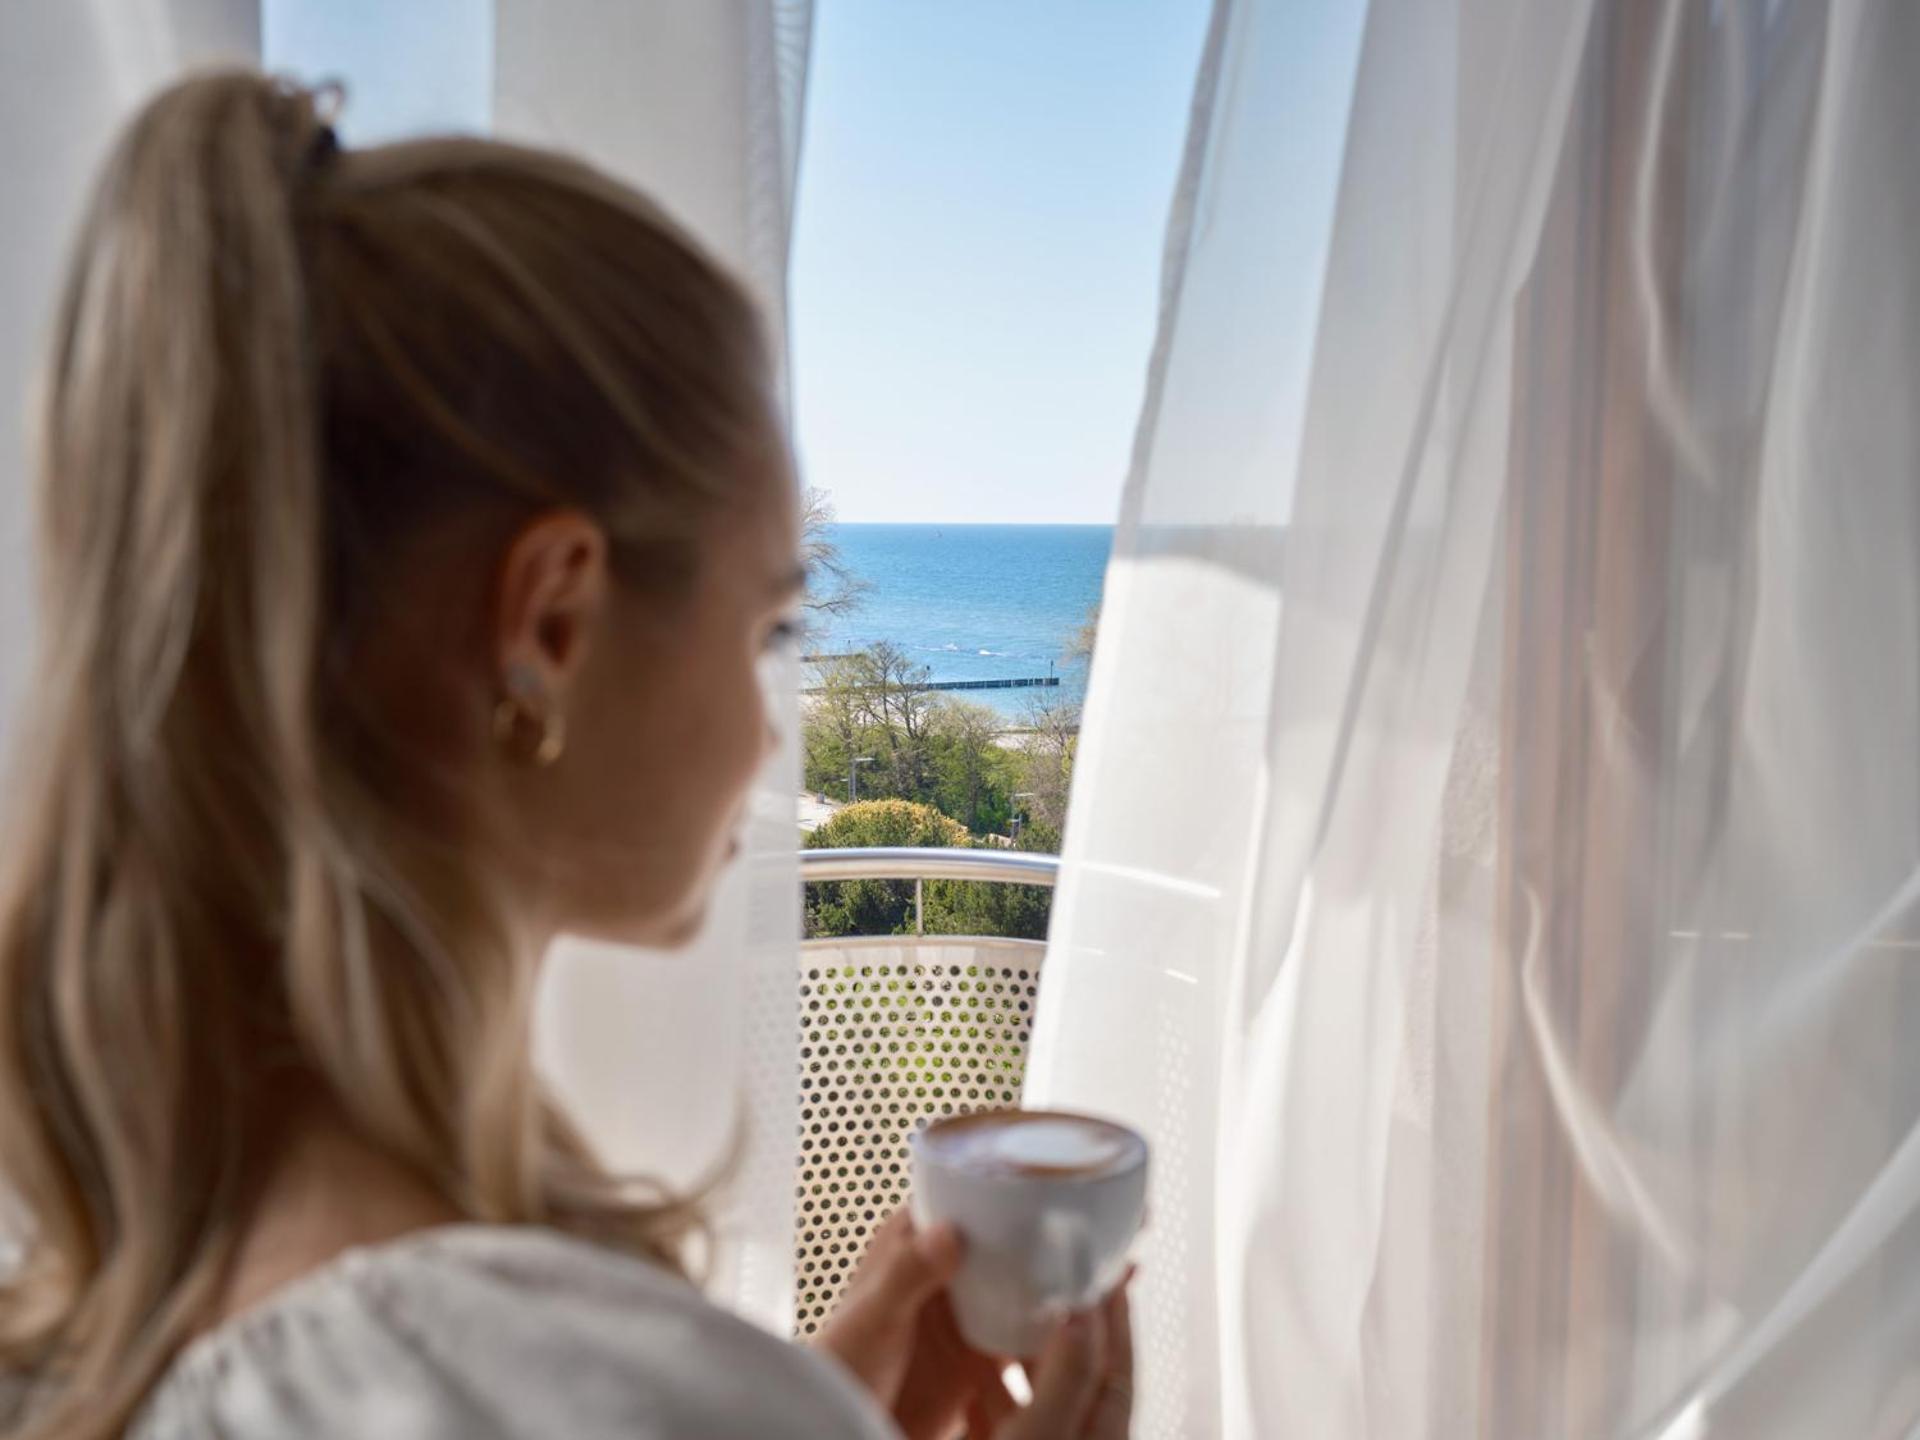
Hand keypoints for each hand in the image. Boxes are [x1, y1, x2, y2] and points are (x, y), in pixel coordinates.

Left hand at [814, 1209, 1135, 1439]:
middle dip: (1063, 1225)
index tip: (1070, 1170)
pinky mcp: (978, 1359)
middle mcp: (944, 1271)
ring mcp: (964, 1314)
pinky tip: (1100, 1322)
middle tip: (1121, 1212)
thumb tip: (950, 1230)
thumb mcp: (871, 1319)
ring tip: (1125, 1259)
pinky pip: (1030, 1334)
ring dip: (1071, 1274)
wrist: (833, 1430)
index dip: (1021, 1181)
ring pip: (1029, 1283)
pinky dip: (1065, 1326)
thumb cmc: (836, 1367)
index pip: (974, 1195)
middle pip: (1014, 1237)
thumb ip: (906, 1276)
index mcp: (913, 1242)